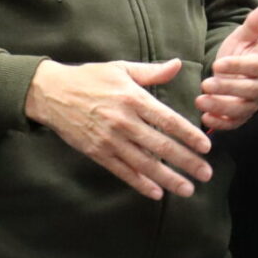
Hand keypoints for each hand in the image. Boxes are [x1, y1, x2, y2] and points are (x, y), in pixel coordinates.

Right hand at [24, 58, 212, 200]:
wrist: (51, 93)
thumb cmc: (90, 78)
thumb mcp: (121, 68)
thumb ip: (152, 72)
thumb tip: (178, 65)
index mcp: (133, 98)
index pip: (168, 120)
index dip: (188, 135)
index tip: (206, 147)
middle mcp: (124, 121)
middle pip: (161, 146)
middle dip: (186, 162)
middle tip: (206, 174)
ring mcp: (110, 139)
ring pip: (144, 163)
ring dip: (168, 179)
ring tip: (187, 189)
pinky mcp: (97, 152)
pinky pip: (122, 171)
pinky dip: (140, 183)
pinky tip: (156, 193)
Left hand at [198, 2, 257, 130]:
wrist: (238, 73)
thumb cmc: (241, 53)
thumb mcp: (245, 36)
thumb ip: (255, 23)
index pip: (252, 68)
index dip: (236, 67)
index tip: (218, 64)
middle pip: (247, 91)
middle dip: (226, 88)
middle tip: (206, 84)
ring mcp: (250, 105)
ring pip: (239, 109)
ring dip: (220, 106)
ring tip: (200, 101)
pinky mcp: (240, 118)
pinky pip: (233, 123)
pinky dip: (220, 123)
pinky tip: (206, 118)